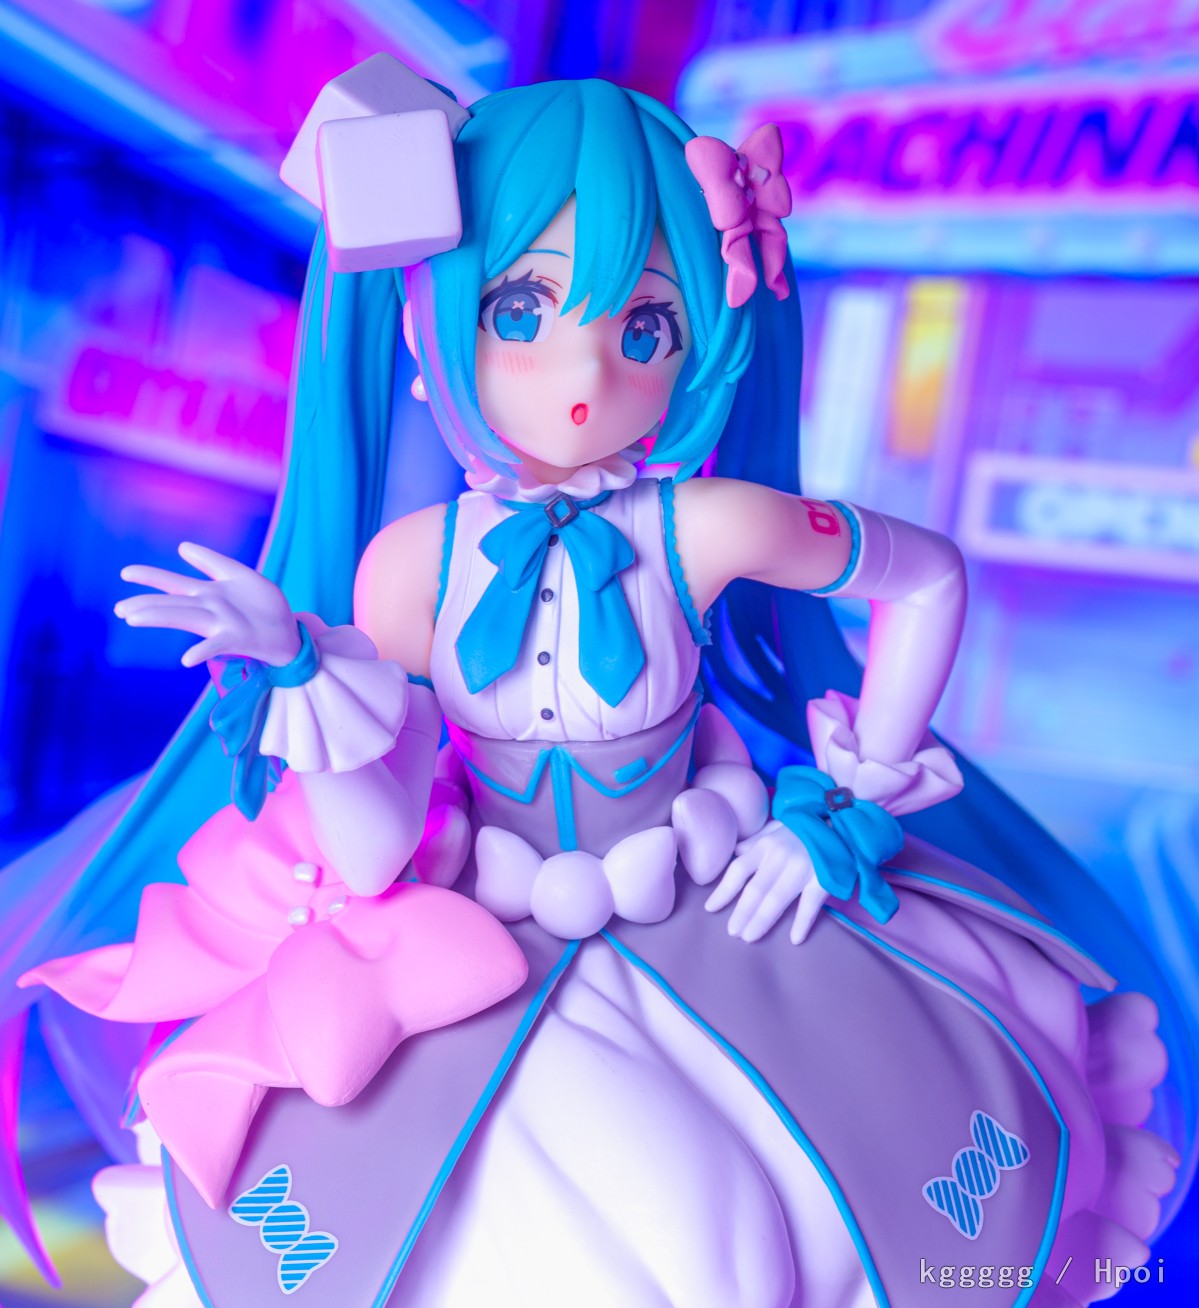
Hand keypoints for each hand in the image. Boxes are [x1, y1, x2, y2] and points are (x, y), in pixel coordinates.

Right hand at [114, 542, 300, 668]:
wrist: (290, 632)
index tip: (125, 573)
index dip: (151, 577)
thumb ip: (212, 562)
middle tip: (118, 609)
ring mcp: (222, 624)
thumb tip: (182, 547)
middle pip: (171, 604)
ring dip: (160, 618)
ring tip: (134, 619)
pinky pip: (217, 645)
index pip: (173, 583)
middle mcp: (210, 609)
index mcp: (209, 594)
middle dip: (144, 604)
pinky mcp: (238, 638)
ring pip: (185, 618)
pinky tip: (186, 659)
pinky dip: (202, 651)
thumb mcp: (239, 575)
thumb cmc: (263, 606)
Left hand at [704, 820, 828, 944]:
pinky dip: (802, 922)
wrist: (841, 820)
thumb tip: (735, 852)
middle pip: (755, 890)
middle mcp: (780, 857)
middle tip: (732, 932)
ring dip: (762, 921)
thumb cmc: (804, 827)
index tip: (710, 908)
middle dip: (742, 913)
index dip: (723, 891)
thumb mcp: (776, 828)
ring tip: (749, 937)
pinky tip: (794, 939)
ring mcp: (802, 868)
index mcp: (766, 845)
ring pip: (777, 899)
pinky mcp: (823, 878)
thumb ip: (755, 841)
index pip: (738, 870)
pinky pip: (810, 904)